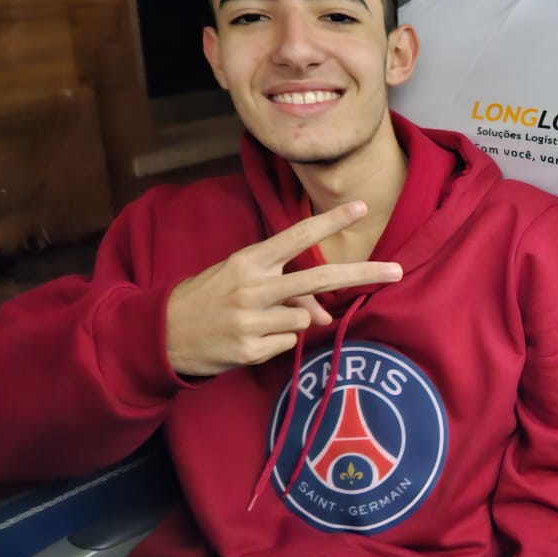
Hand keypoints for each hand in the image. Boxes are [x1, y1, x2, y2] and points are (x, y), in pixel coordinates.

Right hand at [165, 201, 401, 376]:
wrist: (160, 335)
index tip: (359, 207)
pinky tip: (247, 340)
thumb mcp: (241, 283)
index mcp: (249, 261)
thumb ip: (284, 290)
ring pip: (304, 319)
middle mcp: (253, 287)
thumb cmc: (208, 300)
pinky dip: (275, 344)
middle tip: (397, 271)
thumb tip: (322, 315)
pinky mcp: (251, 350)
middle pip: (320, 278)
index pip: (296, 236)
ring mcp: (252, 320)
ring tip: (256, 322)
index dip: (329, 221)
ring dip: (292, 322)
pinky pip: (287, 345)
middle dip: (363, 273)